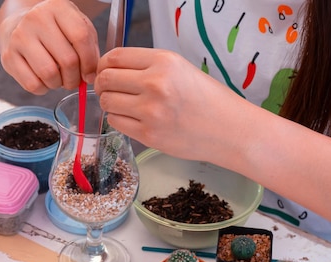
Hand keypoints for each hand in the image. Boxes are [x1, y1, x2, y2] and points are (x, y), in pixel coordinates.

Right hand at [0, 0, 100, 93]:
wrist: (18, 26)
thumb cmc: (54, 30)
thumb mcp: (76, 27)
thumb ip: (89, 47)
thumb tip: (90, 76)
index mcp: (57, 7)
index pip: (81, 37)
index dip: (90, 62)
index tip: (90, 75)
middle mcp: (36, 18)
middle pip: (67, 59)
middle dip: (75, 78)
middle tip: (74, 80)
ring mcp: (19, 37)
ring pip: (49, 74)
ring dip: (59, 84)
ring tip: (59, 79)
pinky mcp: (8, 56)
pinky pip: (32, 84)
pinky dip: (43, 89)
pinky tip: (44, 80)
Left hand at [94, 48, 251, 166]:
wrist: (229, 129)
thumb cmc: (207, 99)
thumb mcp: (180, 69)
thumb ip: (147, 66)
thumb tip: (112, 70)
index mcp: (164, 61)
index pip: (115, 57)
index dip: (103, 64)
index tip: (104, 71)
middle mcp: (155, 83)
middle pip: (106, 79)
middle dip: (102, 84)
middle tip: (108, 90)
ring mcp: (151, 111)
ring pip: (107, 102)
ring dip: (110, 103)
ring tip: (124, 105)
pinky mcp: (149, 134)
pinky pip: (116, 122)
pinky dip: (118, 120)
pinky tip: (132, 119)